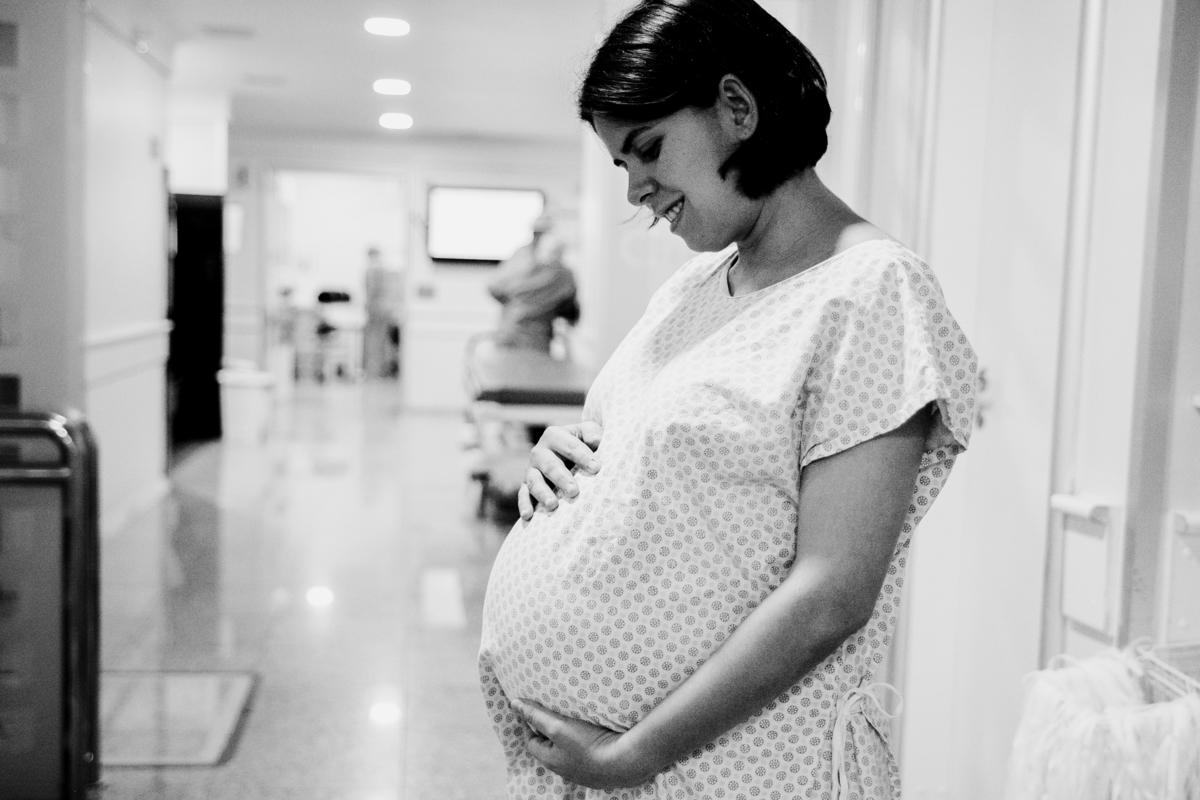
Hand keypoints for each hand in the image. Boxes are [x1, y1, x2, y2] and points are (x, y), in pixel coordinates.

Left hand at [511, 699, 654, 788]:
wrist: (625, 762)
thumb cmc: (589, 745)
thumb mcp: (558, 727)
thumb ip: (536, 715)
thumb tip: (514, 704)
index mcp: (551, 760)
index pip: (531, 741)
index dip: (528, 724)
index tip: (530, 708)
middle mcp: (564, 769)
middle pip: (548, 747)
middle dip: (547, 729)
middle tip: (550, 711)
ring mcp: (582, 771)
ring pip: (567, 751)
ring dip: (566, 736)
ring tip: (570, 719)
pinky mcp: (598, 769)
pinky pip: (584, 754)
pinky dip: (582, 743)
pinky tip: (591, 733)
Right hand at [518, 422, 603, 519]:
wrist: (566, 451)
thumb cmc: (581, 442)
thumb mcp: (586, 432)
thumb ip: (591, 433)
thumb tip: (595, 440)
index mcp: (555, 435)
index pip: (569, 446)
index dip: (582, 456)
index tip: (596, 468)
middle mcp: (539, 452)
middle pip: (550, 466)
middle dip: (562, 479)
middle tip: (574, 491)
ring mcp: (531, 469)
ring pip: (534, 481)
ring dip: (543, 493)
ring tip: (553, 505)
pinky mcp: (525, 485)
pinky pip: (523, 495)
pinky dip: (524, 505)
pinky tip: (529, 516)